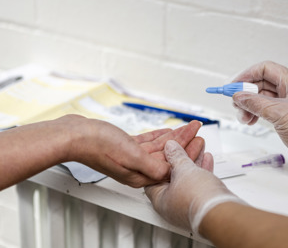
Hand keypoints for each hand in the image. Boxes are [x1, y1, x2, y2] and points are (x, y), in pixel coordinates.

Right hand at [61, 115, 202, 187]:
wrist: (75, 135)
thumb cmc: (98, 146)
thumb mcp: (132, 156)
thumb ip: (154, 166)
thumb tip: (171, 172)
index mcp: (140, 175)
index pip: (171, 164)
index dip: (187, 151)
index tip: (199, 139)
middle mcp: (137, 168)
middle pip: (168, 155)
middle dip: (185, 141)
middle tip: (197, 128)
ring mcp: (131, 157)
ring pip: (159, 147)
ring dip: (175, 136)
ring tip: (188, 126)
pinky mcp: (125, 147)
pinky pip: (148, 142)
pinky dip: (159, 136)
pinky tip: (167, 131)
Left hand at [145, 140, 243, 232]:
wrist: (221, 212)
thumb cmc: (197, 198)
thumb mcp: (183, 169)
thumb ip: (176, 156)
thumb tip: (170, 148)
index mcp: (160, 200)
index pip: (154, 178)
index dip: (159, 162)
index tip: (165, 151)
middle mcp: (172, 206)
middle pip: (173, 176)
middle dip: (180, 158)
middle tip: (184, 145)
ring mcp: (188, 205)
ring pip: (188, 178)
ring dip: (193, 162)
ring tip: (198, 147)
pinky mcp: (202, 203)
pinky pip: (199, 183)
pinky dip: (202, 170)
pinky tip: (206, 159)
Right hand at [232, 61, 287, 191]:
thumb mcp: (279, 115)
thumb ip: (256, 103)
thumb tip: (239, 96)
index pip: (266, 69)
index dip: (248, 75)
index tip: (234, 85)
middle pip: (261, 83)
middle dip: (246, 93)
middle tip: (235, 103)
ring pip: (261, 97)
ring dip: (249, 105)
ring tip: (243, 117)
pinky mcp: (285, 116)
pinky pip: (264, 108)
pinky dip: (254, 112)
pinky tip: (250, 120)